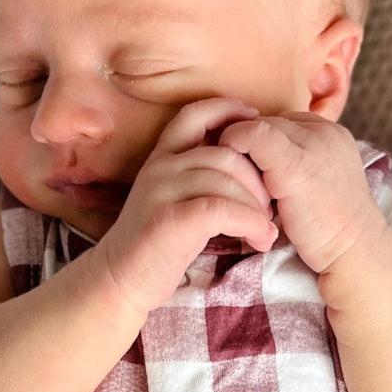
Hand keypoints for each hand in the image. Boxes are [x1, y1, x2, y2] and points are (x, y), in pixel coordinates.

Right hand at [99, 96, 279, 318]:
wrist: (121, 280)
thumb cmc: (158, 245)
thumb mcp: (177, 202)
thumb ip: (203, 180)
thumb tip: (255, 171)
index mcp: (163, 158)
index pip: (194, 114)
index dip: (228, 110)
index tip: (256, 121)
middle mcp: (160, 168)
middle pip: (226, 154)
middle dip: (258, 181)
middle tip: (270, 211)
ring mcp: (161, 192)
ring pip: (227, 181)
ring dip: (257, 208)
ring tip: (266, 232)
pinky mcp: (169, 220)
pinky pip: (222, 209)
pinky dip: (249, 223)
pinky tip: (258, 238)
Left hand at [215, 112, 381, 275]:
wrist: (355, 252)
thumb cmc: (330, 229)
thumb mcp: (318, 183)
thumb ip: (295, 164)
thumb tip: (251, 157)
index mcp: (331, 133)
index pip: (282, 122)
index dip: (261, 146)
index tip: (255, 176)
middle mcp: (324, 131)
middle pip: (267, 122)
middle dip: (250, 150)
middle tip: (247, 185)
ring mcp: (311, 144)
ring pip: (256, 126)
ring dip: (241, 154)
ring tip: (246, 189)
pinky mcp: (295, 165)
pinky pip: (250, 137)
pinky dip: (234, 150)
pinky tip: (237, 183)